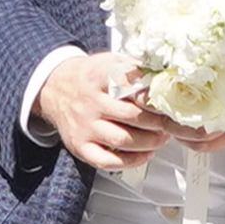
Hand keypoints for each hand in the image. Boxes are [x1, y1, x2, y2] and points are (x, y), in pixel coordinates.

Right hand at [36, 49, 172, 171]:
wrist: (55, 87)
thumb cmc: (91, 76)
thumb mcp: (112, 62)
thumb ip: (137, 68)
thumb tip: (167, 76)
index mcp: (98, 76)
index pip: (130, 86)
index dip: (153, 96)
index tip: (167, 102)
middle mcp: (89, 102)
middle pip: (131, 116)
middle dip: (158, 122)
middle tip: (169, 123)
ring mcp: (83, 125)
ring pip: (122, 140)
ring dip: (149, 142)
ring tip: (160, 138)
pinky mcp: (79, 145)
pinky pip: (107, 161)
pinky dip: (131, 162)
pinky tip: (144, 154)